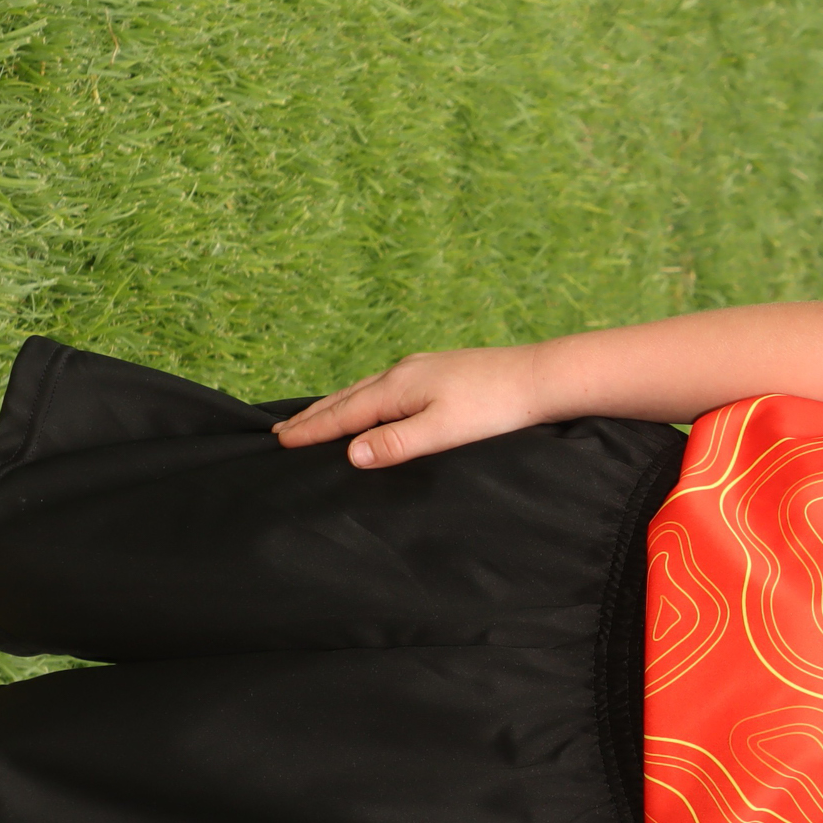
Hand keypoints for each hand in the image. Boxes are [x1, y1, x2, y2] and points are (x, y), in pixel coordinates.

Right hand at [274, 343, 553, 467]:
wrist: (542, 379)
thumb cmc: (496, 407)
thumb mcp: (444, 431)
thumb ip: (397, 443)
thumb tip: (351, 453)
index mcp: (398, 388)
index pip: (344, 414)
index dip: (312, 430)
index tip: (280, 441)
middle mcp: (404, 372)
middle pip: (348, 398)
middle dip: (314, 416)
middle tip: (280, 431)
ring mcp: (422, 369)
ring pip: (367, 390)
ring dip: (338, 406)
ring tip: (315, 418)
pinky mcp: (441, 372)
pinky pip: (387, 387)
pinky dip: (365, 399)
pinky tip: (373, 405)